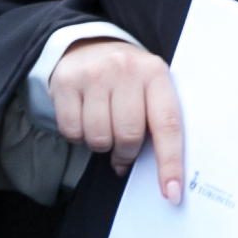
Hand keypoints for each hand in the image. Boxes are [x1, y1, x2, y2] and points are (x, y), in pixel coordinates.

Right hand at [50, 37, 185, 202]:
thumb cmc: (128, 79)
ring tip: (103, 125)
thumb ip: (158, 121)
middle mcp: (125, 69)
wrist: (88, 44)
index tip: (172, 193)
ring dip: (101, 144)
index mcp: (155, 73)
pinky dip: (78, 136)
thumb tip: (164, 177)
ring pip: (99, 138)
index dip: (170, 163)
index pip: (167, 125)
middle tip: (123, 149)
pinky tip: (84, 118)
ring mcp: (93, 74)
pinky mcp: (65, 82)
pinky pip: (72, 132)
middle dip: (126, 153)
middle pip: (128, 136)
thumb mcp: (150, 88)